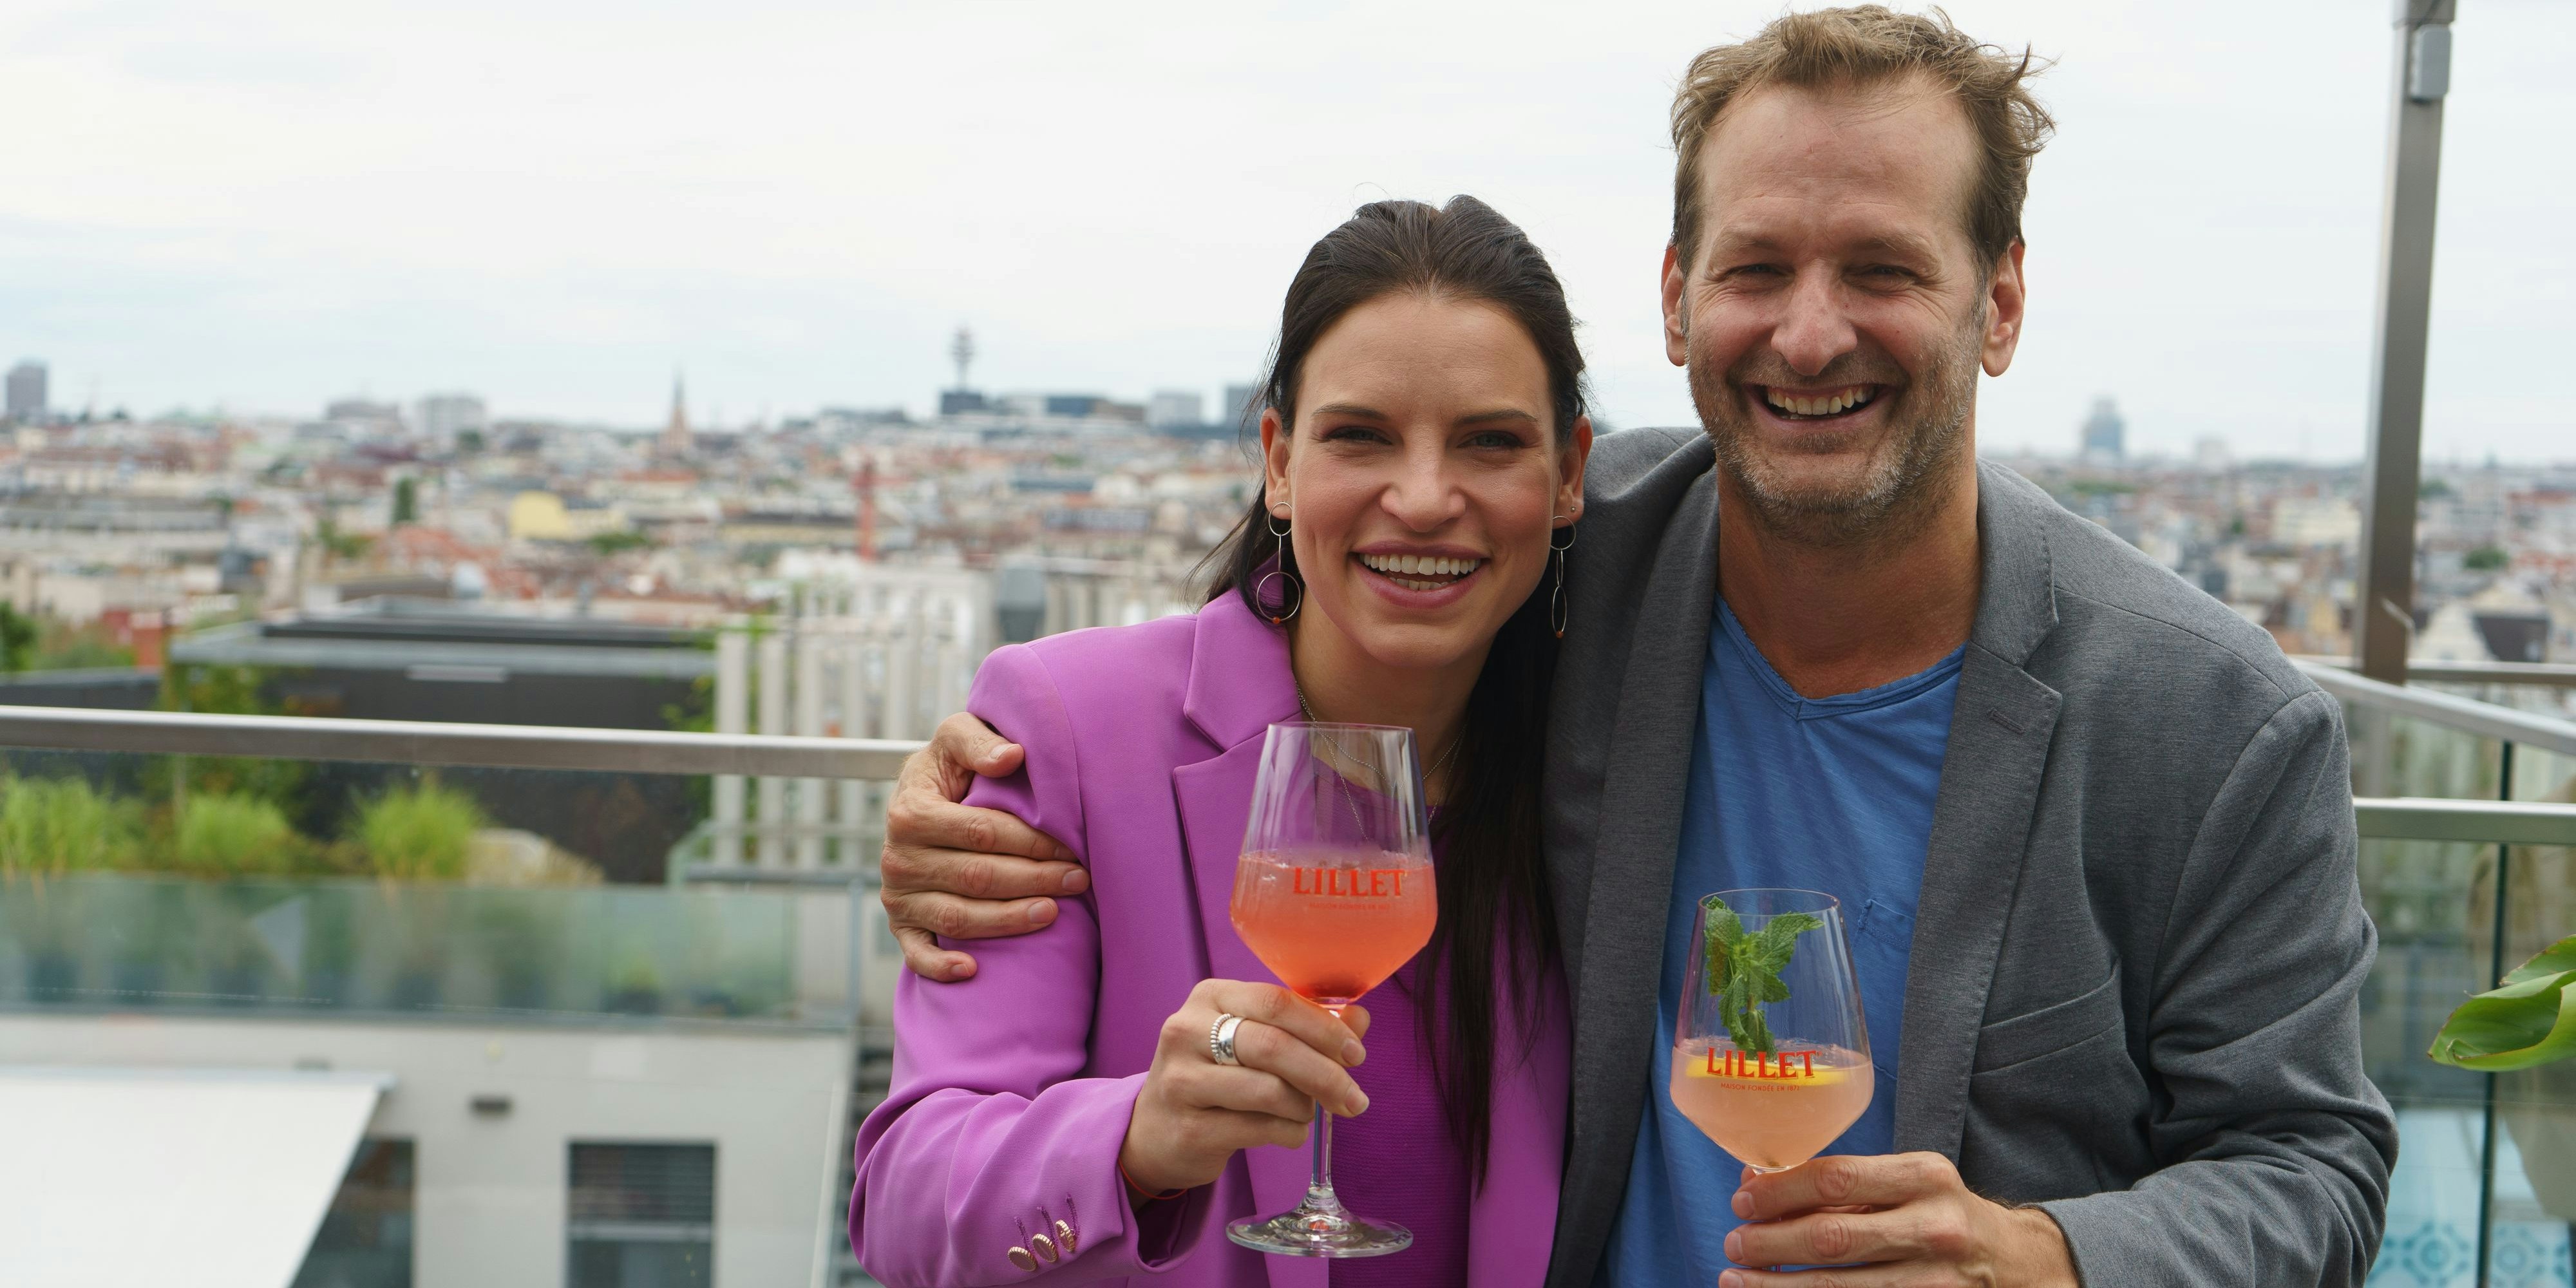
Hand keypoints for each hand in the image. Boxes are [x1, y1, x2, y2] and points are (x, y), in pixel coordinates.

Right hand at [881, 712, 1084, 981]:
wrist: (916, 798)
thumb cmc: (948, 769)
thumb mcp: (955, 739)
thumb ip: (979, 741)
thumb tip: (1013, 756)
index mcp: (910, 811)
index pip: (981, 832)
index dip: (1031, 841)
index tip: (1072, 845)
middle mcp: (898, 857)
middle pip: (977, 877)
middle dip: (1034, 880)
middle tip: (1078, 880)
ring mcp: (898, 896)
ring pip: (958, 917)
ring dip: (1008, 921)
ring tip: (1052, 913)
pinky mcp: (901, 924)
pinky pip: (917, 953)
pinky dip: (942, 966)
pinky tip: (974, 970)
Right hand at [1118, 980, 1373, 1197]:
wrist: (1155, 1130)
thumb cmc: (1216, 1075)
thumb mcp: (1252, 1039)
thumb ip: (1306, 1025)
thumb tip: (1360, 1019)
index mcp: (1209, 997)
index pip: (1277, 1002)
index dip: (1324, 1028)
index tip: (1356, 1053)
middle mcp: (1186, 1031)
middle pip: (1274, 1046)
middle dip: (1326, 1074)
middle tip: (1355, 1098)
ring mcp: (1182, 1081)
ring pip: (1269, 1091)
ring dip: (1305, 1107)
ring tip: (1307, 1112)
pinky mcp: (1188, 1128)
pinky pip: (1260, 1129)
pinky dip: (1289, 1132)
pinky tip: (1288, 1130)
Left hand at [1720, 1153, 2076, 1287]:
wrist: (2016, 1262)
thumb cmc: (1941, 1213)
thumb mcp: (1904, 1182)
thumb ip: (1840, 1183)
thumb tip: (1756, 1182)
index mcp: (1924, 1177)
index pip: (1837, 1177)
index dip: (1780, 1191)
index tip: (1742, 1201)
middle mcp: (1934, 1226)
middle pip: (1832, 1237)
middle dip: (1771, 1243)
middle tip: (1733, 1243)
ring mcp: (1935, 1280)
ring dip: (1778, 1285)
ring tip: (1736, 1279)